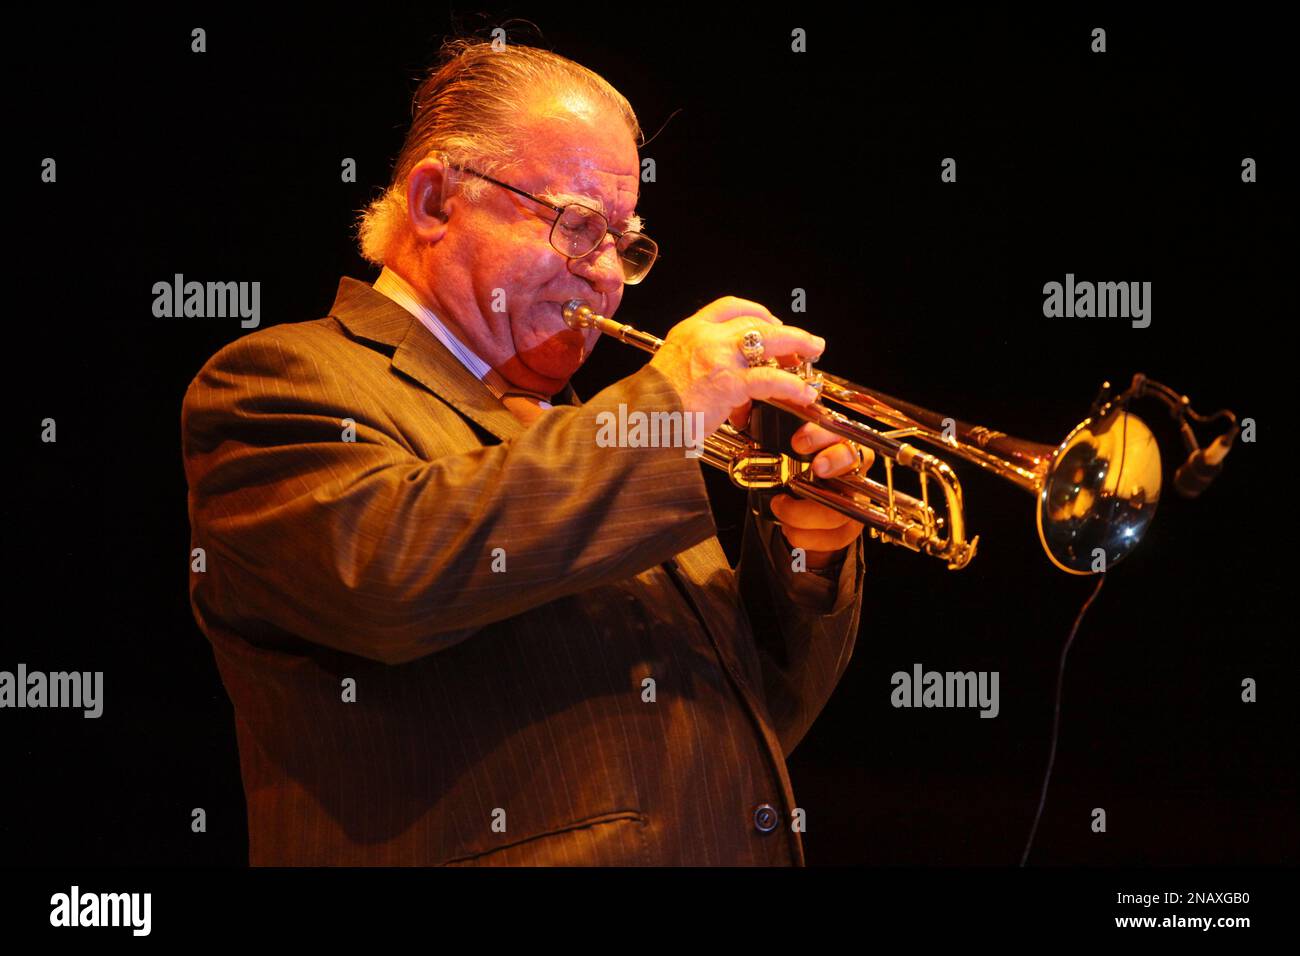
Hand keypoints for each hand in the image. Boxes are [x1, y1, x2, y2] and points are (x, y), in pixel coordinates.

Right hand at [648, 297, 824, 434]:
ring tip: (813, 353)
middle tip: (804, 340)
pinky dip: (792, 384)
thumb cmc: (653, 406)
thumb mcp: (675, 373)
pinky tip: (802, 392)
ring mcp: (718, 357)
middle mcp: (705, 336)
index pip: (730, 306)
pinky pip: (771, 378)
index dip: (757, 312)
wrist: (640, 420)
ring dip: (798, 344)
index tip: (771, 322)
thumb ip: (705, 372)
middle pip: (756, 320)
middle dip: (786, 329)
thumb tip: (736, 394)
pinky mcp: (730, 382)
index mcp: (689, 331)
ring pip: (769, 339)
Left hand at [769, 421, 870, 567]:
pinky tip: (790, 529)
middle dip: (834, 461)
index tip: (798, 442)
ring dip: (801, 513)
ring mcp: (853, 499)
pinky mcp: (850, 527)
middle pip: (853, 460)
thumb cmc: (792, 474)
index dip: (821, 435)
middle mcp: (850, 468)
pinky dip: (805, 536)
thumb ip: (765, 435)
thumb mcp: (779, 451)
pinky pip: (834, 537)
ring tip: (779, 506)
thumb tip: (740, 417)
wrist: (802, 510)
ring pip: (839, 508)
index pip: (837, 431)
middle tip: (814, 467)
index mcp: (833, 443)